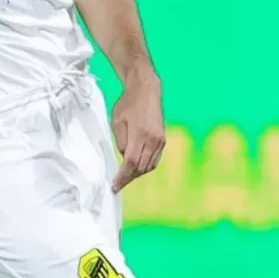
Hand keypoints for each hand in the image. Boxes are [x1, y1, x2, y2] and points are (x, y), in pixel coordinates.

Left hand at [111, 73, 165, 191]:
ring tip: (125, 177)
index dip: (123, 177)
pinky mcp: (163, 140)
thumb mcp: (117, 121)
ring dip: (138, 173)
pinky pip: (155, 160)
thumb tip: (125, 158)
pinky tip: (137, 168)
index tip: (115, 187)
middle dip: (129, 178)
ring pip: (149, 166)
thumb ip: (121, 141)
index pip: (131, 163)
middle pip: (141, 168)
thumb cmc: (128, 104)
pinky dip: (146, 166)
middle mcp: (154, 140)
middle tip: (118, 183)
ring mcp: (160, 141)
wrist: (146, 90)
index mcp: (141, 135)